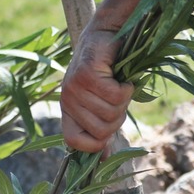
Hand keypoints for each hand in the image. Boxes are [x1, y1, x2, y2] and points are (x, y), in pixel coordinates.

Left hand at [59, 26, 132, 153]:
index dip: (95, 143)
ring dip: (124, 100)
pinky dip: (127, 88)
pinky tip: (122, 77)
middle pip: (102, 130)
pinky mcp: (87, 74)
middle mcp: (67, 100)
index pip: (74, 142)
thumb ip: (101, 128)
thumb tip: (105, 160)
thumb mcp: (101, 102)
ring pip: (111, 113)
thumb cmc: (107, 71)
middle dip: (118, 117)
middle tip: (118, 98)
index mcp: (67, 110)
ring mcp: (74, 87)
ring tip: (119, 84)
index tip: (109, 132)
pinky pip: (115, 95)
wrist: (107, 33)